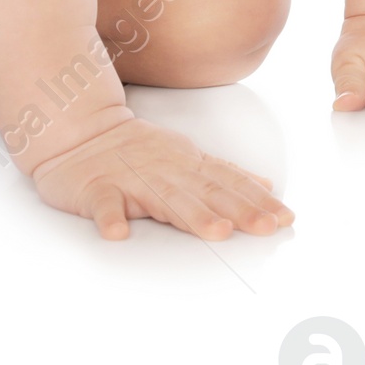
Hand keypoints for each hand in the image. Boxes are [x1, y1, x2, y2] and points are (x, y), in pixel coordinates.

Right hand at [31, 115, 294, 240]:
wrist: (79, 131)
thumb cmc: (137, 150)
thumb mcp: (185, 156)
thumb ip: (223, 173)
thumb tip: (266, 187)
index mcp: (185, 164)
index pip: (228, 182)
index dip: (256, 200)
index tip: (285, 218)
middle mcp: (164, 169)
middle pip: (205, 191)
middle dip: (238, 208)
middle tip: (266, 227)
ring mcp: (130, 178)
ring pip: (163, 197)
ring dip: (191, 214)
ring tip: (216, 231)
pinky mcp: (96, 188)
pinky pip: (103, 204)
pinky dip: (110, 218)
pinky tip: (117, 233)